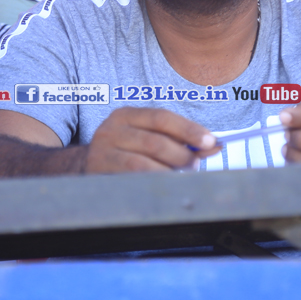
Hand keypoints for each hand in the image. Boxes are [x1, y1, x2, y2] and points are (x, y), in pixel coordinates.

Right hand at [85, 107, 217, 172]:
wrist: (86, 166)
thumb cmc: (126, 150)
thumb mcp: (148, 137)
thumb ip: (180, 140)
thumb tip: (213, 145)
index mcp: (127, 115)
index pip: (162, 117)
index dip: (188, 129)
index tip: (210, 141)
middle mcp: (112, 128)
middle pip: (155, 141)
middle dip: (182, 155)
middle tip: (196, 165)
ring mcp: (102, 150)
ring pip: (143, 163)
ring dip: (168, 172)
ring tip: (182, 176)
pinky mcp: (99, 171)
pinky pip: (130, 179)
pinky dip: (152, 182)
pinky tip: (163, 184)